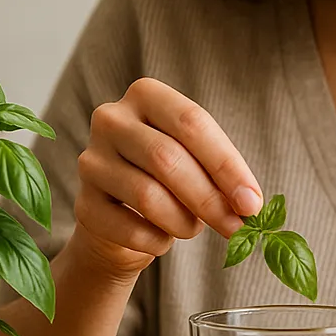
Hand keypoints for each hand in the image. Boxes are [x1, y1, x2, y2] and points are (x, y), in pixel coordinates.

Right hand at [71, 78, 263, 278]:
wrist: (122, 217)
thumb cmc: (171, 178)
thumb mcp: (198, 162)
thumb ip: (222, 176)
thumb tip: (249, 205)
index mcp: (146, 94)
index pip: (192, 122)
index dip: (227, 165)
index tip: (251, 202)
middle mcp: (111, 119)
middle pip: (168, 158)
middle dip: (209, 199)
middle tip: (236, 226)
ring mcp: (91, 160)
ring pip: (148, 196)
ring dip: (184, 222)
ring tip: (193, 227)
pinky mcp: (83, 203)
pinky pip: (129, 228)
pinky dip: (157, 241)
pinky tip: (163, 238)